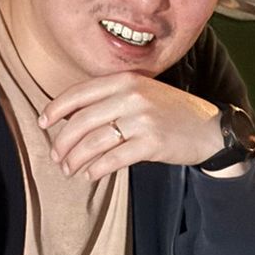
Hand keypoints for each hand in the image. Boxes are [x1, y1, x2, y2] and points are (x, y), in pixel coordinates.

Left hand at [41, 73, 224, 180]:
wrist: (211, 130)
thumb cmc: (172, 113)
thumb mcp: (143, 93)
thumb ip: (112, 98)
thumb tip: (72, 116)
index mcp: (125, 80)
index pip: (79, 93)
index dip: (56, 109)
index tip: (44, 122)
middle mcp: (131, 96)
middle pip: (82, 121)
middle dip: (63, 142)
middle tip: (57, 155)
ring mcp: (142, 119)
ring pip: (94, 142)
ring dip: (76, 159)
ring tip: (69, 169)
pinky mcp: (151, 143)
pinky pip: (113, 159)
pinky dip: (96, 169)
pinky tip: (90, 174)